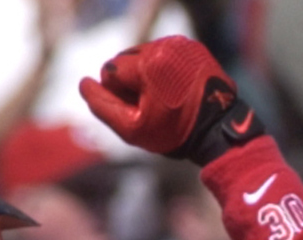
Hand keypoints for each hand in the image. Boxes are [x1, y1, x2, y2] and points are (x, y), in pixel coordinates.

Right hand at [78, 35, 263, 162]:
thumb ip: (102, 105)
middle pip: (126, 59)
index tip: (140, 111)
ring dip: (146, 75)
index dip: (120, 96)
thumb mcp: (132, 129)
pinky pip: (165, 55)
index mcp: (149, 62)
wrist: (218, 131)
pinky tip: (175, 90)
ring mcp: (181, 44)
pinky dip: (164, 71)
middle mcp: (165, 45)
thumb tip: (84, 83)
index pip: (110, 71)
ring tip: (165, 99)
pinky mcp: (193, 47)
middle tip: (152, 106)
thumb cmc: (175, 133)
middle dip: (131, 82)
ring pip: (144, 56)